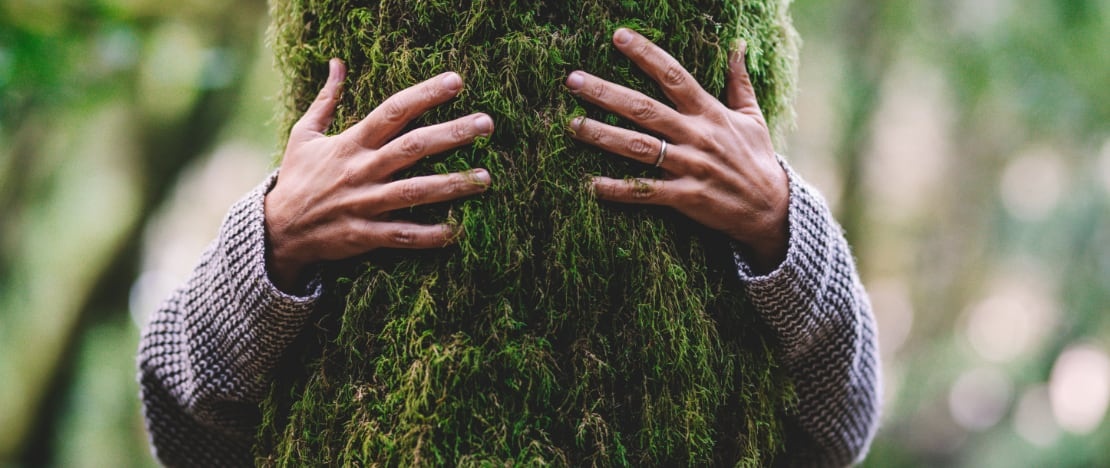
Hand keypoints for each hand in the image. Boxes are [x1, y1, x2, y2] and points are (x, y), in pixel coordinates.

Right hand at [265, 59, 493, 290]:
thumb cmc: (297, 178)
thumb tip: (337, 63)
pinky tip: (457, 230)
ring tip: (485, 177)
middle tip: (486, 123)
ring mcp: (364, 204)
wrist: (277, 230)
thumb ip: (326, 99)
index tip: (456, 82)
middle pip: (413, 148)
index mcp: (351, 144)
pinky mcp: (364, 234)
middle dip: (452, 134)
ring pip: (415, 192)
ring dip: (452, 184)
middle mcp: (362, 171)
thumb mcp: (305, 135)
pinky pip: (402, 234)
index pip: (393, 112)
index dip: (424, 95)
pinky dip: (429, 235)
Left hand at [565, 28, 788, 271]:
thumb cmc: (757, 159)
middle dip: (607, 93)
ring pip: (640, 148)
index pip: (673, 76)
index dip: (646, 54)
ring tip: (573, 125)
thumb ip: (739, 81)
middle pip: (645, 109)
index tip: (618, 36)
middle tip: (574, 80)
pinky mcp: (686, 198)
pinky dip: (620, 189)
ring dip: (604, 136)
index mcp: (710, 113)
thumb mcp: (752, 116)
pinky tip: (593, 184)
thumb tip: (737, 44)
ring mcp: (690, 167)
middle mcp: (697, 136)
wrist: (771, 209)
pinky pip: (647, 192)